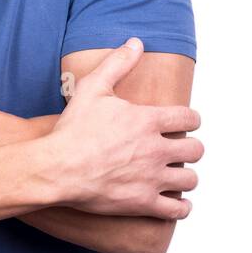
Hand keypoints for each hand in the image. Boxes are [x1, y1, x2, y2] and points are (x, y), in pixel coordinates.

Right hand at [48, 38, 202, 219]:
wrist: (55, 168)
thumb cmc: (72, 130)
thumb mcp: (93, 88)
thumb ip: (118, 63)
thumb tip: (135, 43)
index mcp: (149, 120)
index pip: (190, 118)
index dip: (191, 120)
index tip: (185, 124)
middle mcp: (157, 149)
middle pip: (196, 150)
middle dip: (190, 148)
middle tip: (180, 150)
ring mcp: (152, 178)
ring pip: (189, 179)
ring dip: (186, 176)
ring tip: (177, 175)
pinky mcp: (143, 203)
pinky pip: (176, 209)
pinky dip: (181, 207)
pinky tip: (176, 203)